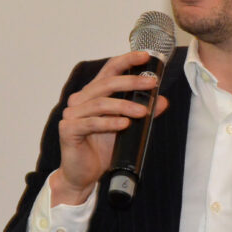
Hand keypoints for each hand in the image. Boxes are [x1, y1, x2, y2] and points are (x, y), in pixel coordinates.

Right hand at [51, 51, 169, 205]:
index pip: (109, 70)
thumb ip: (142, 112)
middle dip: (132, 82)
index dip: (126, 60)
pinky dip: (109, 123)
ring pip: (100, 103)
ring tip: (143, 112)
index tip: (145, 56)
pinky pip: (90, 123)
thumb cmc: (101, 149)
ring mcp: (72, 115)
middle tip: (152, 84)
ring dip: (124, 106)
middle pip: (106, 84)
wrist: (83, 174)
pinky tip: (124, 125)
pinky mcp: (68, 130)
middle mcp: (80, 100)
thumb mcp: (127, 128)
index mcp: (93, 94)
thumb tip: (163, 101)